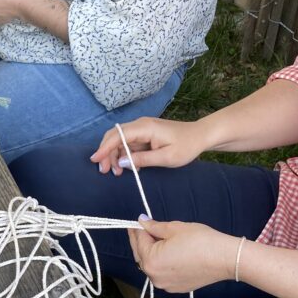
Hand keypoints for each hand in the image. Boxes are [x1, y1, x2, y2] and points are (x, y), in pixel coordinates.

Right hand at [90, 118, 206, 175]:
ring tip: (117, 173)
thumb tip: (121, 162)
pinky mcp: (144, 135)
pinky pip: (128, 144)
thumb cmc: (187, 146)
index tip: (95, 160)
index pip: (118, 136)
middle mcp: (140, 125)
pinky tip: (129, 167)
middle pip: (114, 136)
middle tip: (104, 170)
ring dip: (114, 156)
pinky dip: (124, 155)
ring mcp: (142, 129)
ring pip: (119, 141)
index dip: (105, 148)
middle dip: (106, 153)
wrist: (201, 136)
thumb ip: (142, 159)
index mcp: (145, 128)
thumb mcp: (166, 157)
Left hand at [129, 218, 237, 292]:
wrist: (225, 258)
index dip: (137, 229)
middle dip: (141, 242)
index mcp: (151, 260)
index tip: (137, 222)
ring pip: (151, 266)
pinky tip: (167, 253)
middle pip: (141, 256)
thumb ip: (154, 227)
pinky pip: (162, 273)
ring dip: (151, 253)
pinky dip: (161, 263)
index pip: (139, 241)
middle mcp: (154, 276)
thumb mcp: (174, 228)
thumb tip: (142, 222)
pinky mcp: (176, 288)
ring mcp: (165, 285)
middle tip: (143, 229)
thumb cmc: (201, 241)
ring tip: (156, 239)